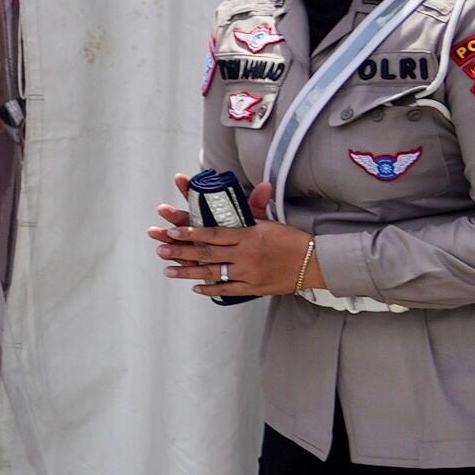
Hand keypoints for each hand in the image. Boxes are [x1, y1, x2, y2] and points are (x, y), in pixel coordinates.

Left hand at [149, 177, 317, 300]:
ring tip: (168, 270)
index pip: (213, 233)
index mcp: (247, 235)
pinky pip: (227, 289)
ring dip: (188, 272)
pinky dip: (210, 289)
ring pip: (213, 273)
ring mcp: (248, 273)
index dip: (191, 232)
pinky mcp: (254, 287)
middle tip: (161, 249)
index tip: (171, 230)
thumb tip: (262, 184)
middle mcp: (245, 255)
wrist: (313, 262)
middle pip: (207, 253)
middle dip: (181, 251)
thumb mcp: (270, 222)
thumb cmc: (291, 239)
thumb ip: (257, 206)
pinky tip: (195, 287)